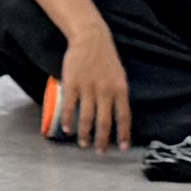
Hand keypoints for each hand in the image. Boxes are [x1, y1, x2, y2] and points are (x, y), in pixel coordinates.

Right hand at [45, 32, 134, 150]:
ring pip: (87, 117)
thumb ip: (118, 95)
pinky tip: (67, 129)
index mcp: (120, 89)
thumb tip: (117, 117)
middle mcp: (105, 91)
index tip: (123, 148)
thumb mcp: (119, 76)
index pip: (124, 117)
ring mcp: (88, 88)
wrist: (91, 39)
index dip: (123, 134)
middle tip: (100, 151)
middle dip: (103, 140)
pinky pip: (70, 107)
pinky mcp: (72, 84)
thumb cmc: (106, 58)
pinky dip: (68, 120)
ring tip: (84, 144)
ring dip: (85, 134)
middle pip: (104, 122)